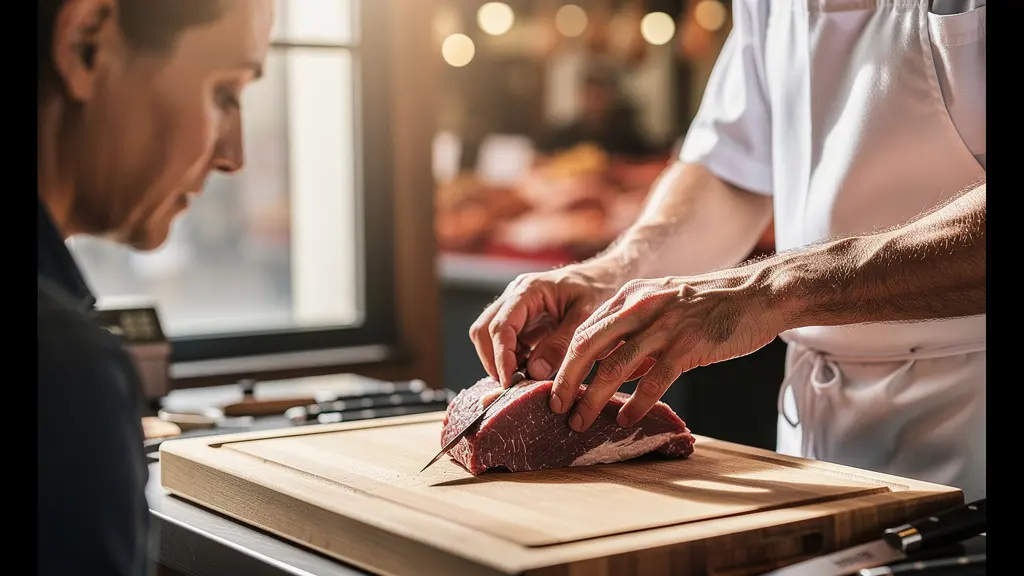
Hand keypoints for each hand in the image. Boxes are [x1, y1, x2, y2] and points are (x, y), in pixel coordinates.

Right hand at [469, 260, 625, 388]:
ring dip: (500, 361)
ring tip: (523, 380)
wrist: (607, 277)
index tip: (510, 382)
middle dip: (493, 361)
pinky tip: (530, 371)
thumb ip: (561, 343)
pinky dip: (511, 360)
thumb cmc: (599, 290)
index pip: (500, 326)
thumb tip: (534, 371)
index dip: (501, 358)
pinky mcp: (521, 321)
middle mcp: (514, 296)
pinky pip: (505, 343)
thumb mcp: (586, 317)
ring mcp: (515, 308)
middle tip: (513, 386)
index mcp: (528, 290)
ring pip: (488, 338)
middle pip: (483, 331)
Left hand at [551, 273, 781, 431]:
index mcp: (629, 296)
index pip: (583, 330)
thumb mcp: (663, 308)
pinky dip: (635, 405)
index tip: (552, 386)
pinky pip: (652, 381)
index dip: (563, 361)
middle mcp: (640, 307)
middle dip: (566, 380)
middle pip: (587, 346)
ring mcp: (663, 326)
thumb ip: (635, 336)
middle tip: (554, 407)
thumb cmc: (711, 306)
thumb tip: (614, 375)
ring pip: (614, 367)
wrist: (759, 294)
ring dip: (592, 399)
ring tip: (580, 422)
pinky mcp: (687, 345)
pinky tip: (625, 421)